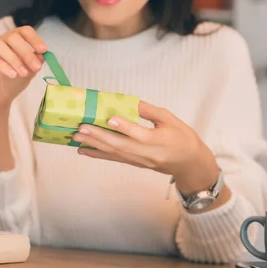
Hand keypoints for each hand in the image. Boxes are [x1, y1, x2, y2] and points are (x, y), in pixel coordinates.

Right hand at [0, 26, 47, 112]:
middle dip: (26, 52)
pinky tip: (12, 75)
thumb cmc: (12, 83)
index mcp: (13, 42)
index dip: (34, 38)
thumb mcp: (29, 72)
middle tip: (36, 67)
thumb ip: (35, 62)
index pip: (23, 31)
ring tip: (23, 73)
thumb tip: (44, 54)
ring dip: (14, 59)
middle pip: (12, 37)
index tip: (43, 50)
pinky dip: (3, 66)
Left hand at [72, 101, 219, 193]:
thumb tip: (130, 103)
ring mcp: (139, 160)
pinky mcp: (134, 163)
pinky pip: (114, 159)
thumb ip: (150, 111)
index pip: (140, 134)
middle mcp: (147, 153)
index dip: (125, 127)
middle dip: (99, 136)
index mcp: (160, 140)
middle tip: (81, 127)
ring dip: (94, 145)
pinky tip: (83, 150)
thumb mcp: (171, 120)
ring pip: (114, 153)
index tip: (110, 118)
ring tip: (77, 137)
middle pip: (121, 145)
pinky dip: (97, 154)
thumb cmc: (182, 138)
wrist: (189, 164)